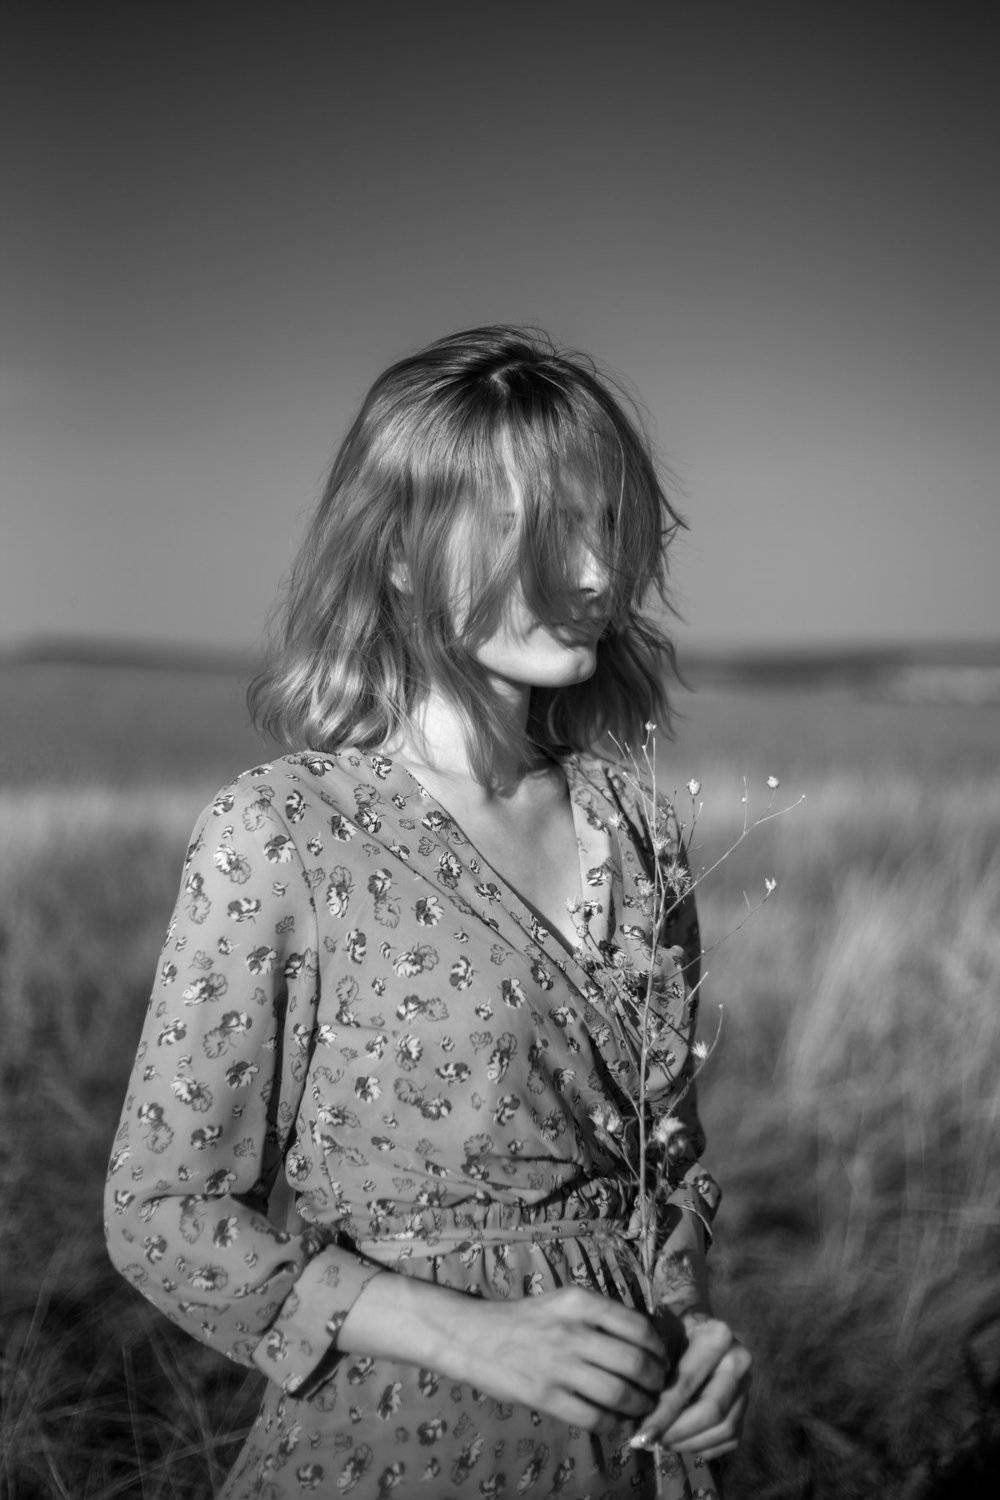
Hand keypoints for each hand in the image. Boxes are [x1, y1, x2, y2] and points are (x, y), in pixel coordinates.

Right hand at [454, 1286, 668, 1432]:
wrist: (477, 1336)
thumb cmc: (528, 1319)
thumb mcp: (565, 1301)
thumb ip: (602, 1316)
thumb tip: (649, 1341)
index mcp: (580, 1302)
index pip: (639, 1328)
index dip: (660, 1351)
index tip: (662, 1362)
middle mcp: (571, 1330)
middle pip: (635, 1363)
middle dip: (655, 1382)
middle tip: (657, 1389)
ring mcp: (557, 1364)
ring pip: (619, 1393)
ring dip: (639, 1406)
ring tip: (640, 1407)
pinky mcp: (543, 1395)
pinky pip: (593, 1417)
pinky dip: (612, 1424)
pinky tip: (614, 1421)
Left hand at [629, 1313, 750, 1460]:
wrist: (700, 1331)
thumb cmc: (675, 1331)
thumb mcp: (662, 1334)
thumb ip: (653, 1364)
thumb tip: (640, 1405)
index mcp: (718, 1336)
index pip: (688, 1382)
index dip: (663, 1412)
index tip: (640, 1434)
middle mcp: (740, 1361)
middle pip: (712, 1411)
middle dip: (678, 1432)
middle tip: (650, 1442)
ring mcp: (747, 1386)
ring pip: (724, 1429)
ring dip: (690, 1443)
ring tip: (661, 1442)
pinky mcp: (747, 1408)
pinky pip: (730, 1439)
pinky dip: (704, 1447)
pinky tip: (679, 1442)